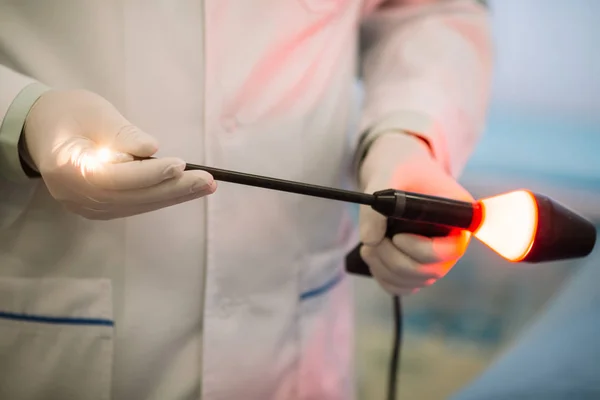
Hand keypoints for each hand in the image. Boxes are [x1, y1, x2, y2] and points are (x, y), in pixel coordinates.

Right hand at [23, 89, 215, 219]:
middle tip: (207, 181)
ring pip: (136, 205)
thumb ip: (122, 133)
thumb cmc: (69, 114)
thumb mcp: (95, 113)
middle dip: (173, 189)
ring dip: (173, 196)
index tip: (181, 164)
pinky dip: (160, 198)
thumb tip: (152, 149)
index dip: (150, 173)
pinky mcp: (99, 208)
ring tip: (205, 186)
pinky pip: (134, 205)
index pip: (116, 176)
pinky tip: (184, 190)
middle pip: (132, 197)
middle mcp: (77, 196)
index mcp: (69, 169)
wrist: (42, 128)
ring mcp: (87, 207)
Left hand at [358, 133, 472, 295]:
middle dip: (393, 259)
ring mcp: (437, 258)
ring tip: (368, 245)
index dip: (421, 249)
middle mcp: (454, 241)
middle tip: (372, 241)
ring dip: (384, 268)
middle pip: (430, 271)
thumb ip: (377, 202)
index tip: (396, 236)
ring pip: (414, 281)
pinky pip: (403, 286)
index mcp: (459, 216)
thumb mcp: (387, 175)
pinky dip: (384, 277)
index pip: (452, 249)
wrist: (398, 173)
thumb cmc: (400, 169)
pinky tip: (373, 257)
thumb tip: (370, 240)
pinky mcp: (419, 267)